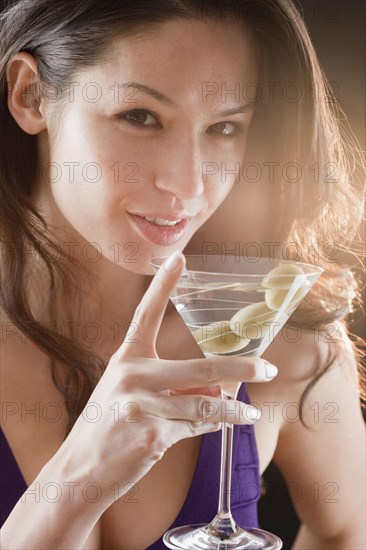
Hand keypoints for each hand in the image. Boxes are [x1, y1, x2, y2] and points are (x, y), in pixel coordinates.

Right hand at [58, 251, 276, 504]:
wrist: (79, 469)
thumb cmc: (108, 425)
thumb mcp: (133, 394)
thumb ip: (172, 385)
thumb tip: (218, 387)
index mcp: (126, 358)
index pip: (146, 314)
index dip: (163, 285)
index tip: (179, 258)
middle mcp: (133, 375)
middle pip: (202, 367)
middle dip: (242, 369)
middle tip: (267, 369)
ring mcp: (142, 405)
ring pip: (206, 404)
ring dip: (233, 411)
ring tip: (249, 414)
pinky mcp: (152, 435)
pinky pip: (195, 427)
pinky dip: (211, 427)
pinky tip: (218, 427)